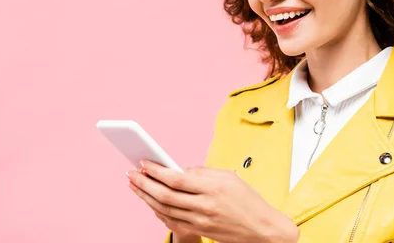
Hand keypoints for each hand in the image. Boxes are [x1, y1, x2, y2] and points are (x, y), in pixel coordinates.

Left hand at [126, 161, 298, 242]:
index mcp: (212, 187)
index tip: (144, 162)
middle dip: (144, 183)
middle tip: (131, 173)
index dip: (156, 170)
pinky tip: (150, 203)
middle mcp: (204, 205)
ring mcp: (200, 221)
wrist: (262, 230)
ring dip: (145, 197)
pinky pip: (172, 221)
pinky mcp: (199, 231)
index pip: (176, 178)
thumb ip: (202, 171)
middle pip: (165, 195)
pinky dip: (157, 211)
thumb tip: (179, 169)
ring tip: (134, 186)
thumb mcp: (228, 177)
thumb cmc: (248, 200)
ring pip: (164, 209)